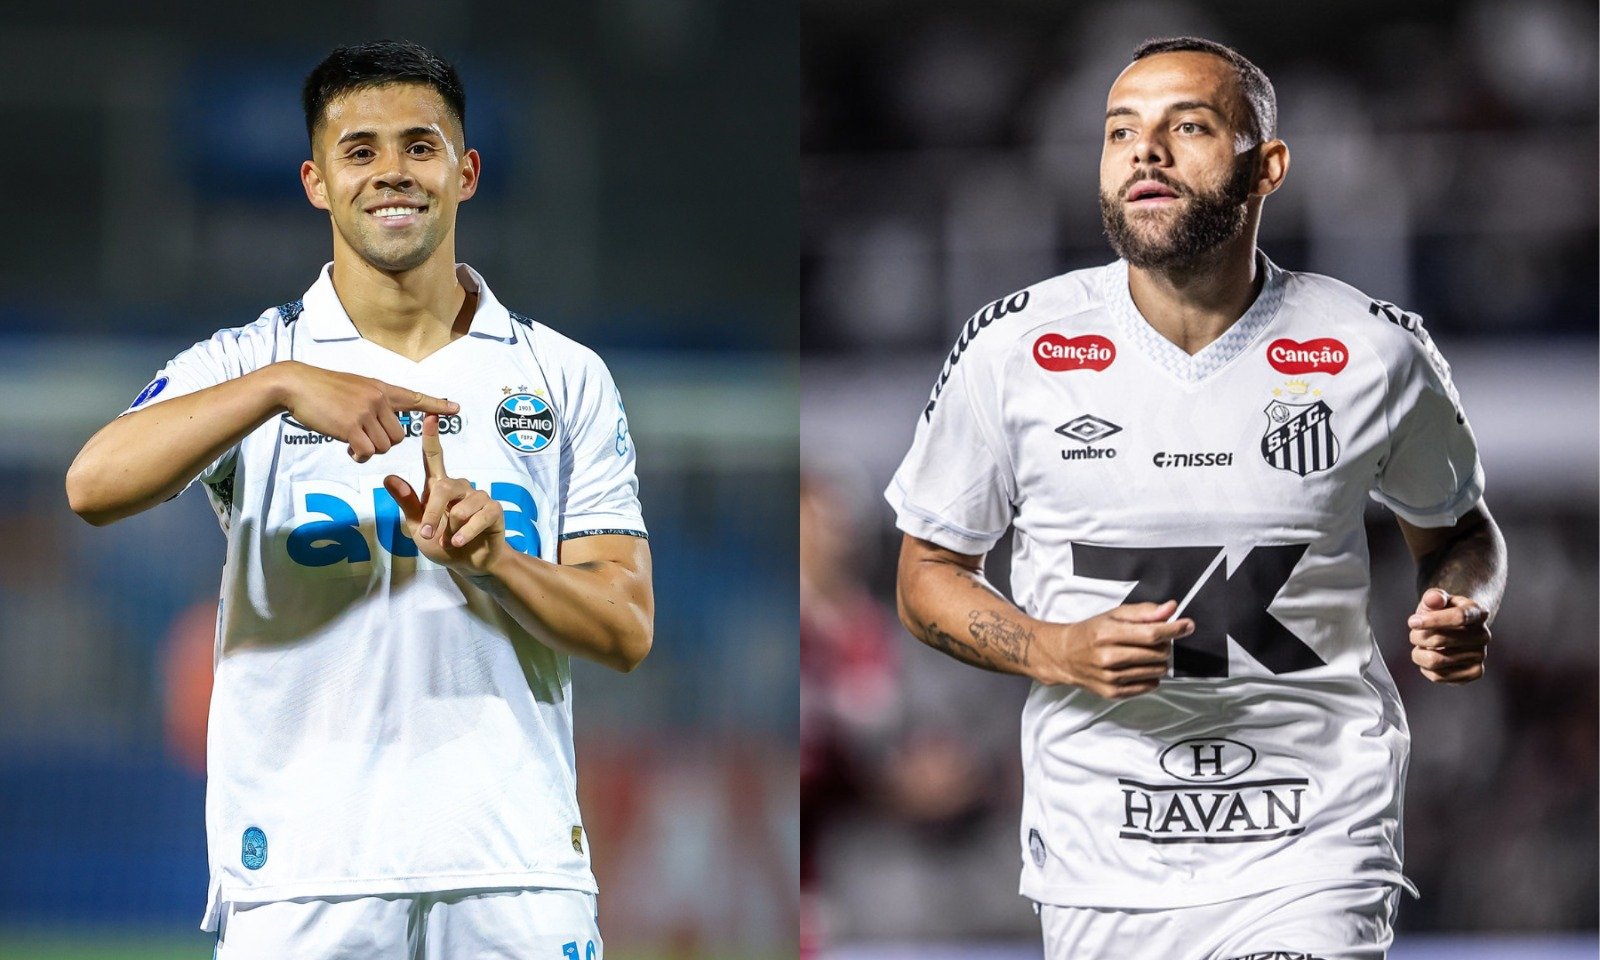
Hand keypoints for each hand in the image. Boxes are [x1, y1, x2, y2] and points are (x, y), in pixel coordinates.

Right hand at [273, 361, 457, 462]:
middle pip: (398, 436)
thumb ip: (373, 402)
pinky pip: (368, 452)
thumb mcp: (356, 387)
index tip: (456, 408)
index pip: (414, 397)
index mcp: (381, 389)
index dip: (436, 405)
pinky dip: (359, 455)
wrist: (297, 385)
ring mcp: (366, 412)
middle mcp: (379, 399)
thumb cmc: (323, 389)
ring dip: (369, 449)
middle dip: (383, 442)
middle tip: (363, 438)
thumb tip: (382, 424)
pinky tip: (348, 448)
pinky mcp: (352, 426)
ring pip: (384, 446)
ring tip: (352, 441)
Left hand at [382, 414, 506, 575]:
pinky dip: (466, 533)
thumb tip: (388, 478)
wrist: (469, 564)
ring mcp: (479, 497)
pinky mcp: (495, 510)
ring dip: (451, 529)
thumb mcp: (417, 528)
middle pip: (444, 487)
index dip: (431, 437)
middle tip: (426, 533)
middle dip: (433, 513)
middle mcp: (460, 487)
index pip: (434, 457)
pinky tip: (460, 542)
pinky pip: (480, 517)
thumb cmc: (442, 542)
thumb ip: (407, 503)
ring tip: (451, 541)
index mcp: (439, 487)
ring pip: (461, 506)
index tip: (429, 417)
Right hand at [1047, 600, 1193, 698]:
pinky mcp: (1113, 693)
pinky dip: (1150, 676)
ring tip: (1143, 654)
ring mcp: (1110, 678)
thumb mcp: (1114, 615)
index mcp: (1108, 634)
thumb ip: (1144, 612)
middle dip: (1163, 644)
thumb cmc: (1090, 633)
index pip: (1151, 633)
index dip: (1174, 629)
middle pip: (1157, 653)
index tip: (1187, 625)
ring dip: (1158, 661)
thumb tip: (1170, 609)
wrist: (1064, 656)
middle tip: (1153, 640)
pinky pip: (1148, 686)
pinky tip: (1139, 667)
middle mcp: (1108, 657)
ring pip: (1156, 671)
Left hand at [1408, 587, 1489, 683]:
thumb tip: (1434, 598)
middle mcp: (1483, 635)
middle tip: (1415, 633)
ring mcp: (1481, 655)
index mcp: (1478, 613)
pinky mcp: (1475, 673)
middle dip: (1418, 637)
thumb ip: (1434, 596)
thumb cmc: (1443, 612)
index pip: (1459, 617)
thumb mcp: (1437, 600)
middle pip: (1440, 640)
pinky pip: (1438, 676)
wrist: (1455, 630)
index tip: (1412, 622)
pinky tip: (1431, 657)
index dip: (1433, 620)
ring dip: (1419, 653)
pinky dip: (1425, 667)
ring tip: (1422, 646)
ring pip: (1435, 660)